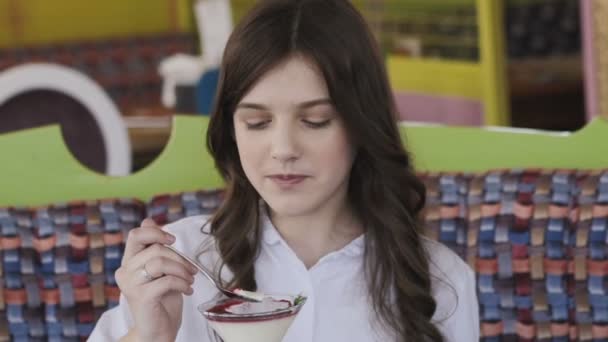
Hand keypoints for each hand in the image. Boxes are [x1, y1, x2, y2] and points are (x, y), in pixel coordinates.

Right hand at [115, 218, 197, 341]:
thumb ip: (154, 247)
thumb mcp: (161, 269)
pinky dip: (182, 283)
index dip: (156, 232)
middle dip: (179, 257)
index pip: (136, 235)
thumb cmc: (162, 299)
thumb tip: (149, 220)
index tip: (173, 241)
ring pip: (160, 262)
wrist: (158, 330)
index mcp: (129, 262)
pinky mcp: (141, 297)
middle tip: (192, 269)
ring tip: (190, 279)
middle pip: (155, 249)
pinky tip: (188, 290)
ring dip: (182, 269)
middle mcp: (125, 272)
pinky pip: (167, 280)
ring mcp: (131, 284)